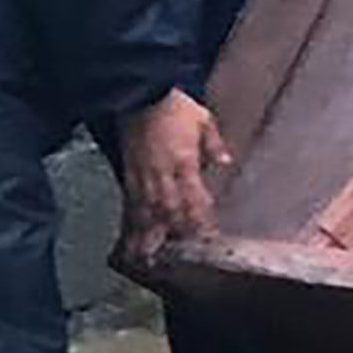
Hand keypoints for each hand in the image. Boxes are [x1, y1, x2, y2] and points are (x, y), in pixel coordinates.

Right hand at [120, 90, 232, 262]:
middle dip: (173, 236)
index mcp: (184, 160)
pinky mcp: (128, 172)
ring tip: (147, 259)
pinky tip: (130, 236)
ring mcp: (142, 175)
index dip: (200, 221)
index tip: (206, 238)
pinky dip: (131, 221)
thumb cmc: (173, 105)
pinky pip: (130, 202)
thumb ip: (213, 143)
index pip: (194, 199)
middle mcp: (162, 173)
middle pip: (169, 212)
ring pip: (147, 212)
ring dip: (149, 236)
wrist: (139, 92)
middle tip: (175, 260)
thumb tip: (224, 161)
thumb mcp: (202, 118)